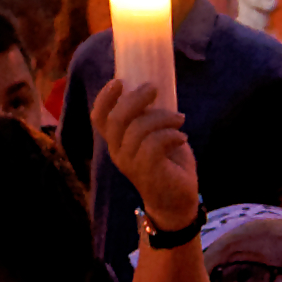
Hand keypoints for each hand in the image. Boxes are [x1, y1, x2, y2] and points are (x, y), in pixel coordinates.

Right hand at [86, 76, 203, 236]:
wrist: (175, 201)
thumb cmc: (167, 163)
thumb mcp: (155, 135)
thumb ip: (149, 117)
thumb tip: (154, 87)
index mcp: (116, 141)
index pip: (99, 117)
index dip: (105, 98)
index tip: (119, 81)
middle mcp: (118, 151)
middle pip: (118, 119)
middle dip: (137, 99)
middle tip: (154, 89)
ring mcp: (130, 163)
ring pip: (139, 129)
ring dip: (163, 118)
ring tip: (180, 119)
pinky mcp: (147, 171)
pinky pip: (154, 144)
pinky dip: (171, 135)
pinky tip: (182, 137)